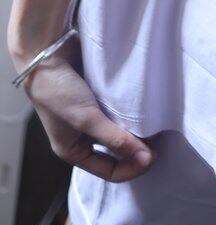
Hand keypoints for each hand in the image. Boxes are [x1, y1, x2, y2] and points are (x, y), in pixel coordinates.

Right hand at [10, 39, 155, 180]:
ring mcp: (92, 115)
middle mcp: (83, 136)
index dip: (133, 167)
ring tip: (155, 122)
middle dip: (137, 148)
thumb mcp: (87, 120)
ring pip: (120, 129)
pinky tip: (144, 104)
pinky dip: (131, 109)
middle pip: (117, 151)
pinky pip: (120, 108)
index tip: (153, 155)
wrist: (47, 53)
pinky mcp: (98, 95)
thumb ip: (115, 139)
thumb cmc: (59, 92)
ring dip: (136, 128)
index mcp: (74, 150)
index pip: (110, 171)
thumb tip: (145, 159)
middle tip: (159, 139)